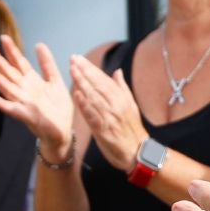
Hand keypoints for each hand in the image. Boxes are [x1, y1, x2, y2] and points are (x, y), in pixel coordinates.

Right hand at [0, 35, 76, 159]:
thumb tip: (39, 45)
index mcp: (32, 82)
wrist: (62, 132)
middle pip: (10, 74)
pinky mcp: (27, 116)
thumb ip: (47, 64)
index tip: (4, 37)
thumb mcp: (55, 82)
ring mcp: (24, 103)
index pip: (20, 63)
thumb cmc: (58, 109)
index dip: (12, 51)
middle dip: (0, 62)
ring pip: (8, 89)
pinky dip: (3, 105)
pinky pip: (13, 110)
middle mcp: (25, 91)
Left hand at [68, 54, 149, 169]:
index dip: (90, 68)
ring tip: (72, 71)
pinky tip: (76, 95)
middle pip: (97, 85)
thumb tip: (117, 71)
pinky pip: (93, 115)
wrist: (137, 153)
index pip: (103, 79)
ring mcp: (110, 117)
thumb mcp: (131, 106)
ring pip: (94, 97)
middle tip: (72, 59)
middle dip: (84, 71)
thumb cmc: (132, 130)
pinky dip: (85, 104)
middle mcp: (116, 105)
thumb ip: (122, 88)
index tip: (78, 58)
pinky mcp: (104, 130)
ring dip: (82, 83)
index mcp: (121, 98)